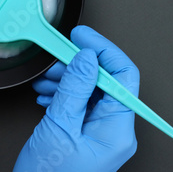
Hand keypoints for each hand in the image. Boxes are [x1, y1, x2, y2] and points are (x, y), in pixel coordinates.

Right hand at [14, 25, 139, 171]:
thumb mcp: (60, 127)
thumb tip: (87, 57)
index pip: (123, 75)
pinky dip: (64, 94)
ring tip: (49, 80)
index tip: (82, 36)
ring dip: (69, 79)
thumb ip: (75, 87)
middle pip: (106, 81)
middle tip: (59, 57)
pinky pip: (81, 104)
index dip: (103, 50)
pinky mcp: (86, 134)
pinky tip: (49, 94)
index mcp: (117, 129)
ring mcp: (100, 133)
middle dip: (80, 65)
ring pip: (91, 90)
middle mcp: (114, 131)